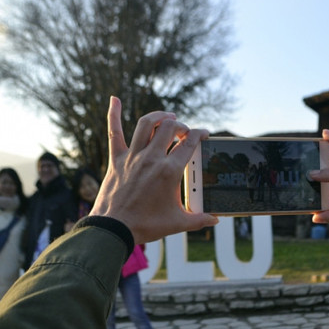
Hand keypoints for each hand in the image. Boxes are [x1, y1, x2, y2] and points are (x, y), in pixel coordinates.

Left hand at [90, 96, 218, 243]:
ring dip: (159, 116)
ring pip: (148, 124)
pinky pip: (114, 132)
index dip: (199, 134)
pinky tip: (114, 99)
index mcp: (170, 171)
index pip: (190, 144)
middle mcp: (152, 158)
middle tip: (184, 133)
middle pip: (170, 128)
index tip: (203, 134)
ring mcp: (133, 156)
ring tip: (167, 117)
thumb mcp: (177, 223)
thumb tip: (215, 219)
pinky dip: (114, 114)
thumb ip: (199, 219)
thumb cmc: (146, 226)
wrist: (114, 229)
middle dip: (181, 126)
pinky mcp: (117, 159)